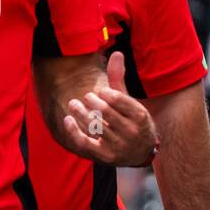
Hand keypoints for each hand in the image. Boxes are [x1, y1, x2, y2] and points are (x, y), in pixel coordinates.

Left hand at [62, 51, 159, 165]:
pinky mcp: (106, 156)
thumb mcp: (130, 100)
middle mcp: (131, 131)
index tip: (99, 92)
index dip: (104, 93)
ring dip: (80, 113)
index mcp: (139, 115)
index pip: (117, 99)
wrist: (141, 152)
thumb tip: (116, 53)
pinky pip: (86, 143)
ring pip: (94, 126)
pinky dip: (74, 131)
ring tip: (73, 104)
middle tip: (85, 97)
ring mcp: (119, 146)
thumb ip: (119, 79)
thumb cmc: (133, 120)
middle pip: (105, 112)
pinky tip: (68, 119)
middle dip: (91, 101)